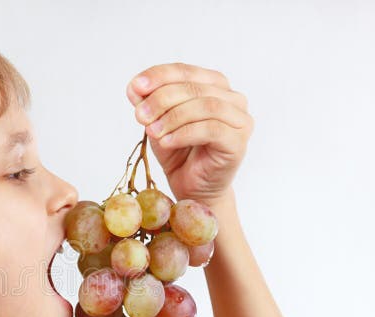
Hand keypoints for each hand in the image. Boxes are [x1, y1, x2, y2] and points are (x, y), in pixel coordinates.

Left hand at [126, 63, 253, 206]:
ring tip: (152, 131)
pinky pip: (211, 130)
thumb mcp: (157, 123)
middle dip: (162, 99)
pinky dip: (184, 134)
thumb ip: (148, 104)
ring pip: (206, 106)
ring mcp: (239, 120)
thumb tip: (134, 87)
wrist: (192, 188)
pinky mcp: (238, 142)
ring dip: (173, 117)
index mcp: (214, 85)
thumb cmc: (179, 152)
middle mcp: (232, 98)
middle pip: (194, 88)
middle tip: (140, 115)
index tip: (135, 86)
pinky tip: (166, 142)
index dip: (159, 76)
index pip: (185, 71)